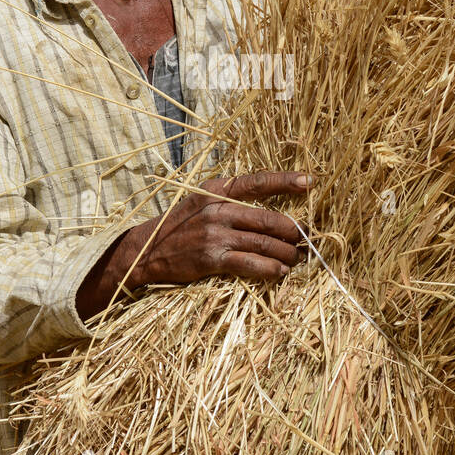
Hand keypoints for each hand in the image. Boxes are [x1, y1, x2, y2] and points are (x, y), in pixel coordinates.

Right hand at [77, 171, 311, 320]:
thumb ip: (229, 201)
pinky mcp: (212, 259)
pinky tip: (279, 273)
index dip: (285, 181)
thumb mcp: (200, 202)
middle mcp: (218, 209)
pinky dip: (270, 270)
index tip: (309, 182)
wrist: (145, 250)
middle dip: (294, 231)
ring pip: (265, 243)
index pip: (257, 182)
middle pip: (269, 219)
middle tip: (307, 239)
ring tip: (297, 259)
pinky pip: (250, 264)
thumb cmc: (178, 226)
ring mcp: (215, 235)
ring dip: (287, 254)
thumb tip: (266, 207)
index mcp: (217, 190)